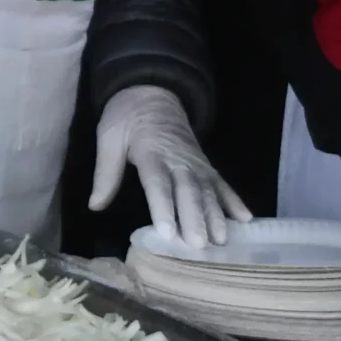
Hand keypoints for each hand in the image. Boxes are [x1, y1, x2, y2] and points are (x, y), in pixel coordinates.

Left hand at [90, 85, 252, 246]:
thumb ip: (105, 173)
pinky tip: (246, 219)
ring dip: (216, 216)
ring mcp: (196, 163)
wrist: (152, 94)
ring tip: (221, 240)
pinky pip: (223, 184)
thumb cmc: (126, 119)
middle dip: (195, 218)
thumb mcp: (108, 138)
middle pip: (188, 191)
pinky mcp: (206, 165)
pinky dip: (235, 201)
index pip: (158, 182)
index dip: (163, 207)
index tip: (167, 232)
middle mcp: (178, 160)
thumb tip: (94, 205)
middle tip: (199, 246)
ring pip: (208, 191)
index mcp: (151, 152)